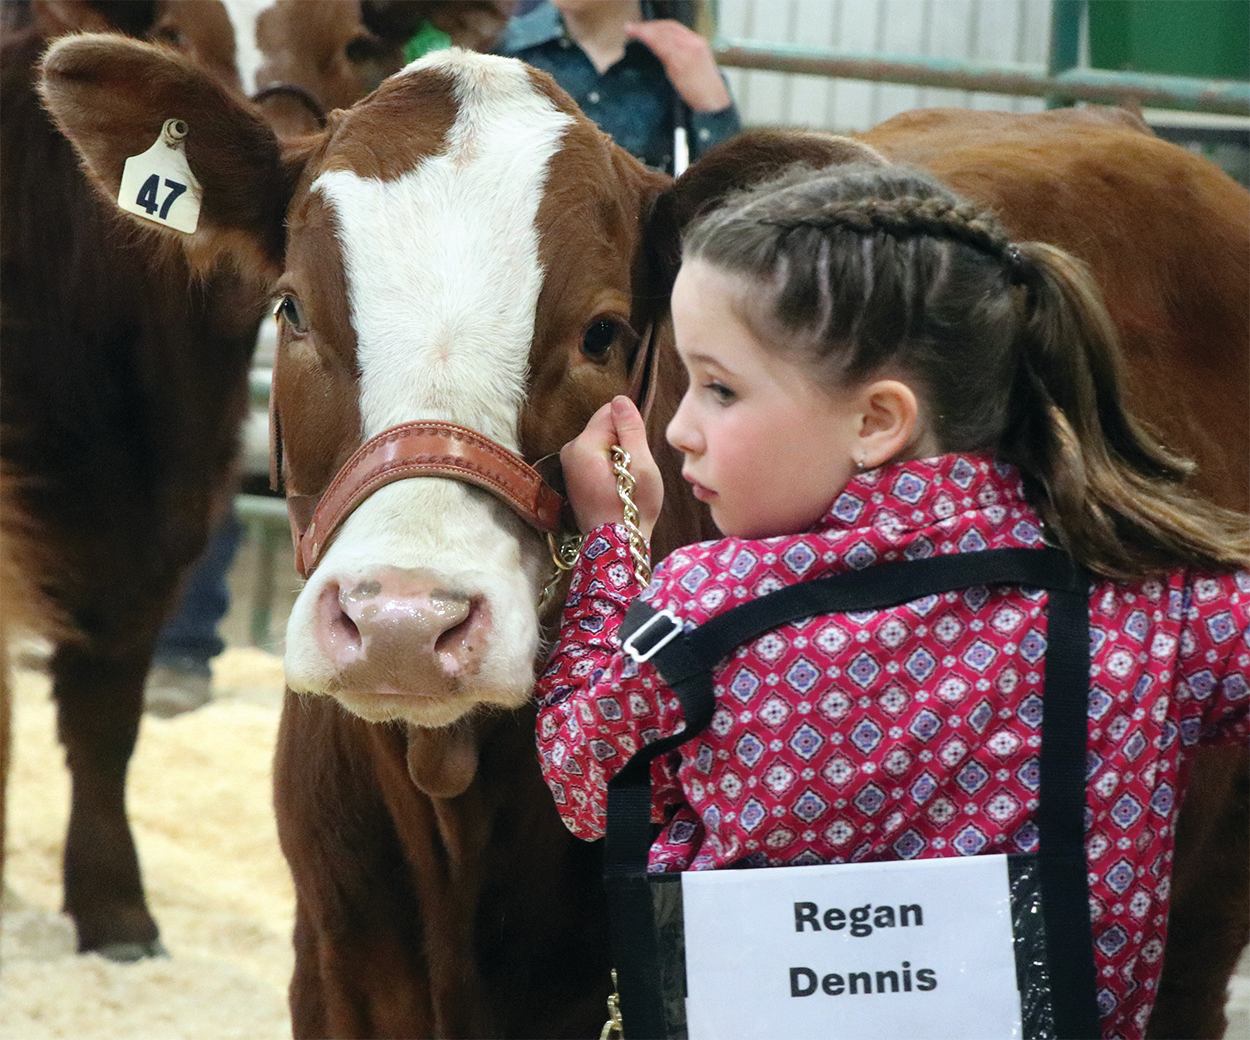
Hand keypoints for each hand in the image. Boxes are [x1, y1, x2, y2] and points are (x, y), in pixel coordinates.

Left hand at [560, 396, 663, 539]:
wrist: (615, 546)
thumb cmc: (632, 508)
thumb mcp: (641, 465)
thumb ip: (630, 429)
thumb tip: (620, 400)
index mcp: (583, 445)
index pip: (611, 412)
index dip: (631, 430)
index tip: (636, 455)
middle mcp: (570, 451)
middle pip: (605, 427)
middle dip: (624, 443)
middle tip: (632, 472)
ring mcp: (569, 465)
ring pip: (602, 443)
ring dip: (618, 457)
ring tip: (625, 483)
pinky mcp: (573, 477)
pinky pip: (596, 459)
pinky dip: (609, 468)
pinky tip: (616, 488)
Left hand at [624, 19, 731, 112]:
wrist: (714, 103)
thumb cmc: (704, 90)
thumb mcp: (694, 66)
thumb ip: (681, 56)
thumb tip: (661, 51)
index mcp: (698, 43)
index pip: (674, 27)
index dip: (656, 25)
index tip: (643, 28)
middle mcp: (694, 43)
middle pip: (667, 28)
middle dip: (648, 26)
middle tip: (632, 29)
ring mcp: (687, 52)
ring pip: (663, 35)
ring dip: (645, 31)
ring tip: (631, 32)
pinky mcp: (680, 63)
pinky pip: (662, 47)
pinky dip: (649, 40)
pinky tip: (640, 40)